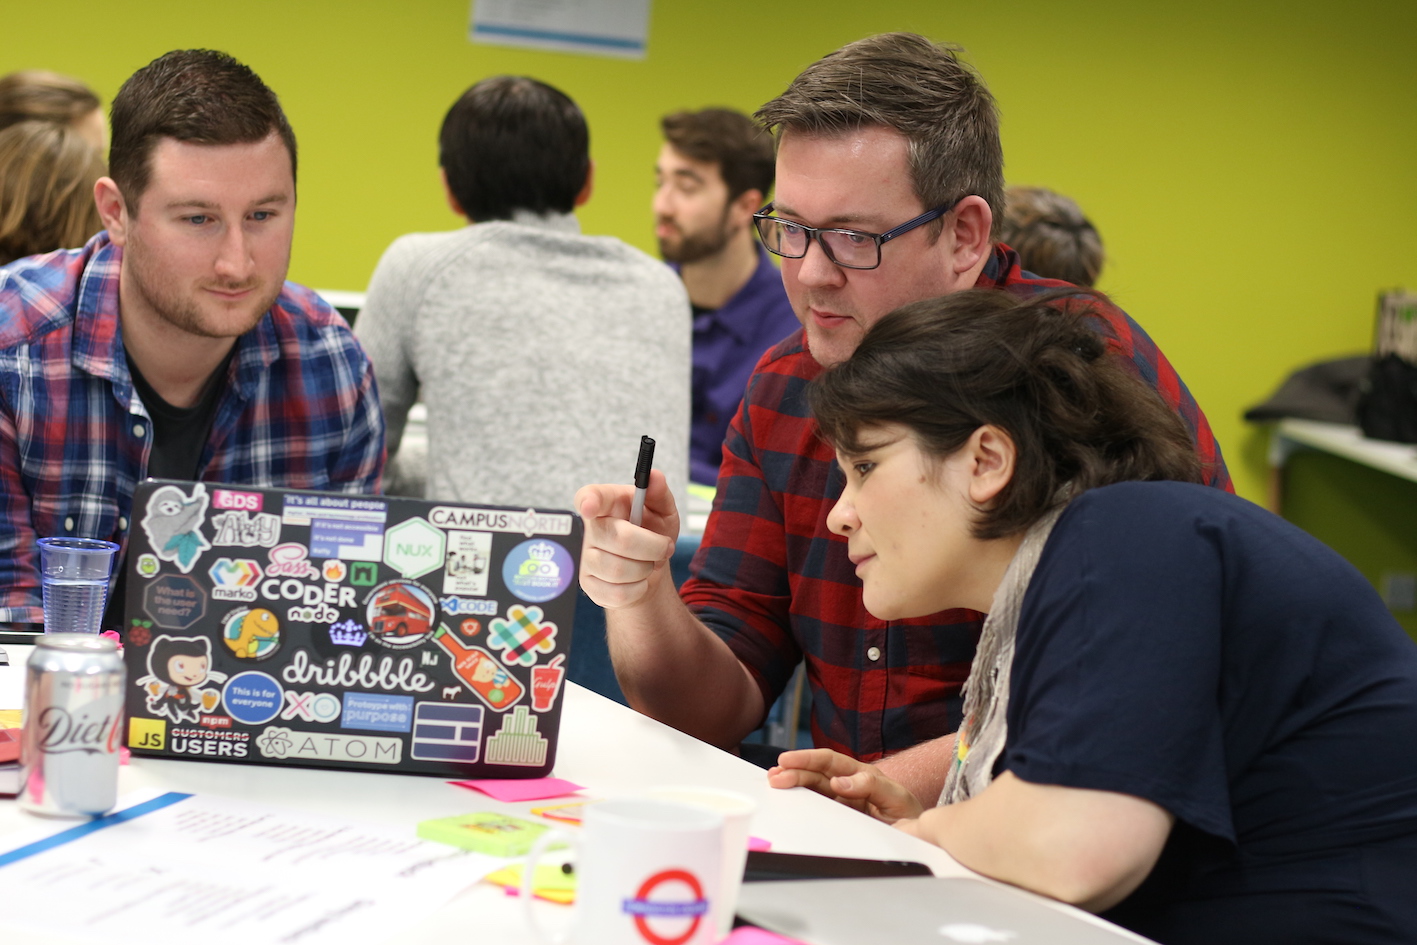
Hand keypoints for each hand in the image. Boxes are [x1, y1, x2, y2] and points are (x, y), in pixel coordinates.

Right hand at [575, 470, 678, 608]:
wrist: (650, 569)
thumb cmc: (653, 533)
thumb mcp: (663, 511)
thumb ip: (659, 493)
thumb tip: (655, 475)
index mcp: (607, 503)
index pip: (588, 497)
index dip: (588, 501)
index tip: (591, 506)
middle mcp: (591, 529)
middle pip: (620, 539)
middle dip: (653, 547)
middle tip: (664, 547)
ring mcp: (586, 558)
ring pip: (619, 570)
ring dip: (645, 569)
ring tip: (648, 563)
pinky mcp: (589, 584)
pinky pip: (616, 592)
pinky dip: (638, 588)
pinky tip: (637, 580)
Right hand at [767, 748, 924, 822]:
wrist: (917, 838)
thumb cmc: (908, 815)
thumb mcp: (896, 797)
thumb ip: (871, 786)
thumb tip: (840, 781)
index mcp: (861, 773)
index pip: (829, 761)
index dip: (807, 758)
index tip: (788, 760)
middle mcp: (848, 783)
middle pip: (816, 773)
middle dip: (794, 771)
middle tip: (774, 775)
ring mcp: (842, 799)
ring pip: (813, 786)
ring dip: (793, 782)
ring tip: (774, 781)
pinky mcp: (838, 814)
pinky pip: (817, 804)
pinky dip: (801, 798)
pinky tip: (787, 796)